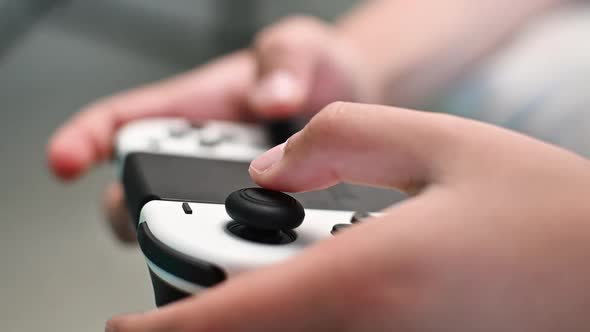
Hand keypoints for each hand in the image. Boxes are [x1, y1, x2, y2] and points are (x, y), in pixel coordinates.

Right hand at [47, 16, 371, 241]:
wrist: (349, 95)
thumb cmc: (311, 68)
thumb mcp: (297, 49)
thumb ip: (285, 64)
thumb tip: (271, 99)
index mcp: (194, 106)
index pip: (123, 118)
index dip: (84, 138)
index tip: (65, 160)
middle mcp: (199, 149)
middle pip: (138, 185)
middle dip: (136, 206)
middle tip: (168, 212)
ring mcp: (222, 181)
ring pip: (179, 216)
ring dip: (190, 228)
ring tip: (229, 225)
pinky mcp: (252, 206)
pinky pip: (228, 230)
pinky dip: (232, 239)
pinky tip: (262, 238)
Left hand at [105, 102, 589, 330]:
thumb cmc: (544, 209)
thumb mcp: (440, 141)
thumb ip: (338, 139)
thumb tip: (271, 167)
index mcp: (363, 279)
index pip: (227, 316)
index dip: (162, 328)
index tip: (120, 330)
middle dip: (211, 302)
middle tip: (210, 248)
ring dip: (259, 310)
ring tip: (273, 261)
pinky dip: (306, 318)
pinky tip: (328, 279)